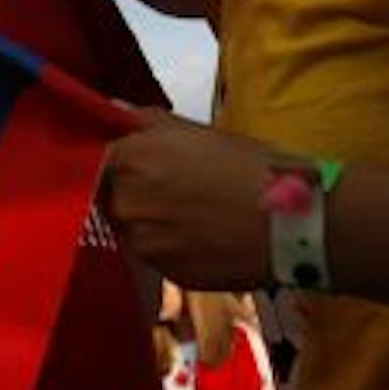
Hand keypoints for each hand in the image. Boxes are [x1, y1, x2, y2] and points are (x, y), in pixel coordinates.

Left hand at [99, 107, 275, 290]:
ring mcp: (143, 245)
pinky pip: (158, 256)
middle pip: (111, 196)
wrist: (293, 222)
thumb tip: (117, 115)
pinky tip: (207, 237)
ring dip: (152, 221)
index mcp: (130, 160)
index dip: (115, 161)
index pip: (95, 159)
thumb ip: (147, 123)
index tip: (132, 161)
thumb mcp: (196, 130)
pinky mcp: (166, 275)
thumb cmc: (250, 165)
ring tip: (196, 213)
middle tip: (175, 186)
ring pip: (133, 229)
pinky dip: (174, 247)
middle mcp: (126, 205)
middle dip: (133, 190)